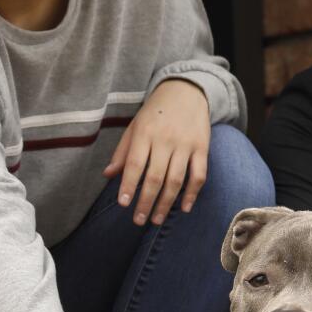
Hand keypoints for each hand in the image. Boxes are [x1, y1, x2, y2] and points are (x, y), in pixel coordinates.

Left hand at [104, 79, 209, 225]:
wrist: (186, 91)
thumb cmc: (155, 113)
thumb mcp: (135, 126)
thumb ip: (123, 151)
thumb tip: (108, 175)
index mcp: (145, 133)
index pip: (135, 164)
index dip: (128, 185)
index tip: (123, 204)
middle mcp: (165, 139)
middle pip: (155, 176)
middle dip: (146, 201)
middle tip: (139, 220)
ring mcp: (186, 145)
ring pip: (176, 179)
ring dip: (166, 203)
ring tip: (156, 219)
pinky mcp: (202, 148)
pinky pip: (198, 175)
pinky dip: (192, 194)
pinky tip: (183, 208)